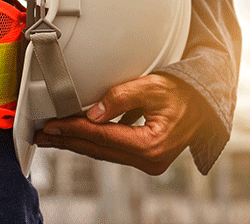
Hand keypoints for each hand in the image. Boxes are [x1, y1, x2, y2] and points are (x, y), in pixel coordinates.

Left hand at [34, 74, 203, 174]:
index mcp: (151, 145)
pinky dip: (95, 143)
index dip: (73, 130)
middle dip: (69, 141)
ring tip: (54, 137)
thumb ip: (120, 98)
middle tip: (43, 135)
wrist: (206, 104)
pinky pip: (114, 151)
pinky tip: (79, 137)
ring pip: (105, 153)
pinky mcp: (147, 158)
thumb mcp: (152, 87)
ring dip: (78, 143)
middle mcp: (150, 160)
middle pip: (99, 150)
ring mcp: (149, 162)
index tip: (52, 125)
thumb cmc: (184, 93)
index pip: (102, 137)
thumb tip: (91, 114)